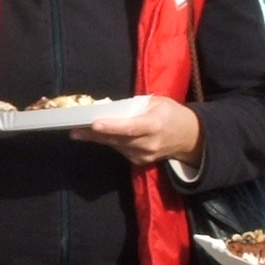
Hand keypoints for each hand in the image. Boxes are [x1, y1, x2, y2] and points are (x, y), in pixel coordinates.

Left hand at [75, 96, 201, 167]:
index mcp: (154, 125)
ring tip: (78, 131)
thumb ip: (137, 106)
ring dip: (97, 139)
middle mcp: (148, 143)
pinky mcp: (140, 161)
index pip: (130, 128)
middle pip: (117, 139)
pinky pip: (120, 150)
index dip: (112, 127)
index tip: (94, 124)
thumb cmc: (172, 114)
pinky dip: (110, 142)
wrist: (190, 138)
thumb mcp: (158, 102)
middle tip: (74, 129)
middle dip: (95, 134)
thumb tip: (113, 109)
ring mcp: (144, 155)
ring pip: (116, 146)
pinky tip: (98, 135)